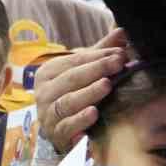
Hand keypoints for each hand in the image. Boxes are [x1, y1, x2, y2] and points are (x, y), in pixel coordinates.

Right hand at [31, 27, 130, 152]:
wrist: (60, 130)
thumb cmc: (74, 94)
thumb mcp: (83, 72)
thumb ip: (100, 52)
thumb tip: (122, 31)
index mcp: (48, 72)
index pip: (75, 60)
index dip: (98, 56)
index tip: (121, 53)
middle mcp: (44, 92)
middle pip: (72, 78)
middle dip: (97, 69)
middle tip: (119, 63)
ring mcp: (47, 114)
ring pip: (68, 101)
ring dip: (89, 93)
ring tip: (107, 85)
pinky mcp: (55, 134)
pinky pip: (67, 126)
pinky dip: (80, 120)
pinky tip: (94, 113)